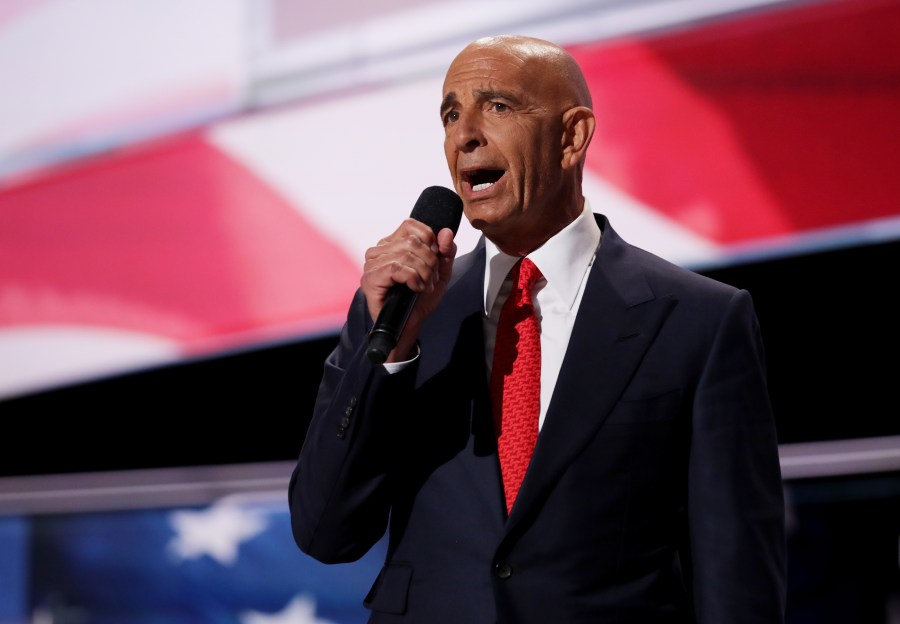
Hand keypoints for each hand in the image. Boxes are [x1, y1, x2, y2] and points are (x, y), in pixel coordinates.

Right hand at [361, 218, 456, 361]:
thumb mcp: (439, 272)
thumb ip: (446, 252)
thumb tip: (446, 232)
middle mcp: (379, 251)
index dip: (428, 238)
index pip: (411, 225)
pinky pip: (396, 267)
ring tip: (424, 286)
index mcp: (392, 244)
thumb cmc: (420, 299)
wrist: (410, 325)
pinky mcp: (371, 279)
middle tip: (431, 279)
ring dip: (423, 273)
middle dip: (430, 262)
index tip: (435, 258)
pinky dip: (413, 278)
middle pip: (412, 242)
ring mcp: (372, 265)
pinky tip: (415, 288)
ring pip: (405, 254)